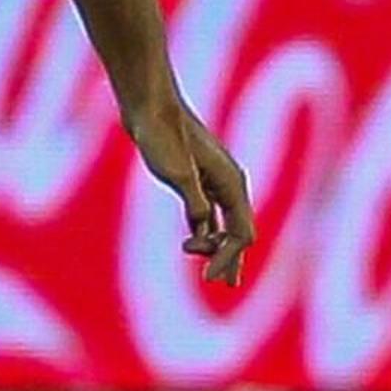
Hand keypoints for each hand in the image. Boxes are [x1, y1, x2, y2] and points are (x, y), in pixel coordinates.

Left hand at [125, 95, 255, 288]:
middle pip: (239, 230)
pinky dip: (205, 231)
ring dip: (218, 247)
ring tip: (209, 272)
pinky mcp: (195, 177)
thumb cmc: (161, 135)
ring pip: (225, 222)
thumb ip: (194, 201)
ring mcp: (213, 179)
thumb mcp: (177, 172)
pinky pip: (208, 212)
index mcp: (230, 182)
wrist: (149, 105)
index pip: (242, 232)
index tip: (208, 278)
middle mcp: (228, 182)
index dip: (230, 258)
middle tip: (225, 285)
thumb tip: (203, 226)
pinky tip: (195, 243)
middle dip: (232, 259)